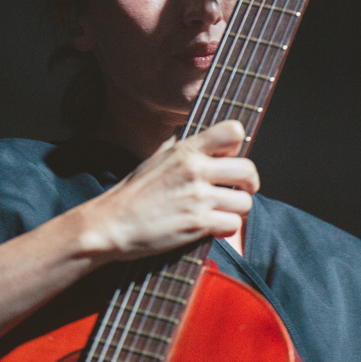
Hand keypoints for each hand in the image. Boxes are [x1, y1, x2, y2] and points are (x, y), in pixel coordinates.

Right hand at [80, 120, 258, 260]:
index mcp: (186, 149)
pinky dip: (225, 229)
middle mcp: (195, 169)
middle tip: (238, 191)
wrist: (112, 223)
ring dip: (236, 211)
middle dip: (248, 184)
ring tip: (220, 212)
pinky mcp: (197, 223)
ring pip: (245, 201)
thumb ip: (183, 147)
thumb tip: (202, 136)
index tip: (230, 160)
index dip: (238, 147)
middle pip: (248, 170)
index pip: (233, 131)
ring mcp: (197, 196)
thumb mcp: (158, 157)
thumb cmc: (134, 192)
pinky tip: (211, 227)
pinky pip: (234, 225)